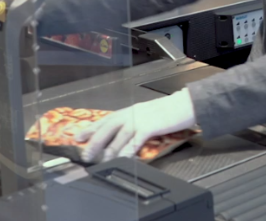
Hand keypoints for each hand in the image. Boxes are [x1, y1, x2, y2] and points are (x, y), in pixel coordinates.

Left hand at [76, 90, 196, 162]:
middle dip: (95, 141)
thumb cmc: (170, 110)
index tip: (79, 137)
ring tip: (102, 160)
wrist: (186, 104)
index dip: (91, 128)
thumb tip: (123, 136)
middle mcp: (132, 113)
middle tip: (85, 154)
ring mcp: (140, 119)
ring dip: (109, 149)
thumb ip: (135, 122)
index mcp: (131, 110)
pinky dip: (127, 150)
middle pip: (108, 127)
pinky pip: (135, 141)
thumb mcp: (148, 113)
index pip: (106, 119)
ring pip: (119, 135)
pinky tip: (122, 158)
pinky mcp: (150, 126)